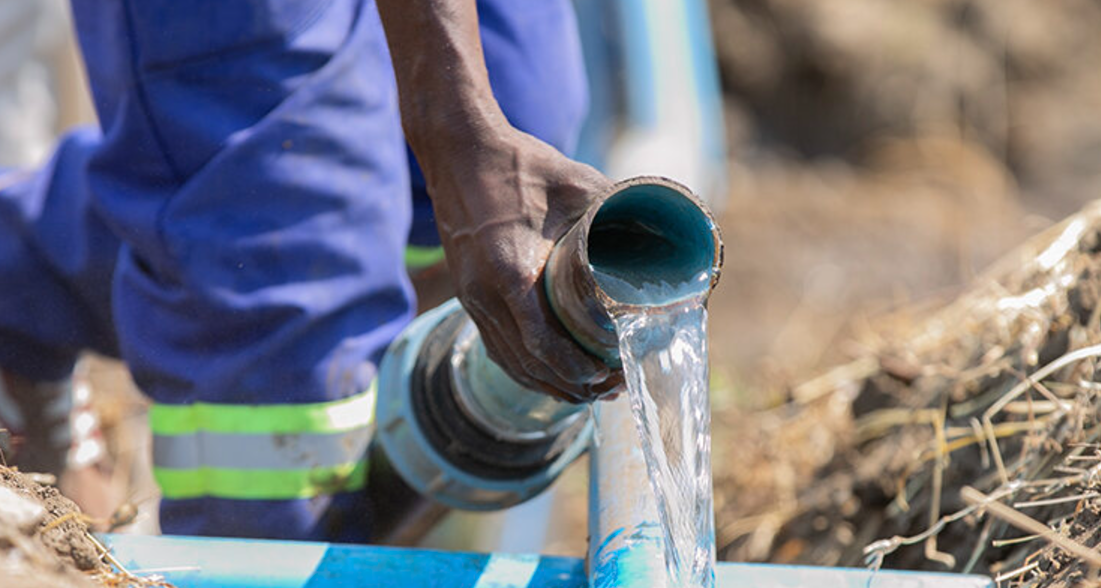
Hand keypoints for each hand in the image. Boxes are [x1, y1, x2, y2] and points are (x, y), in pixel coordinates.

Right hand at [419, 118, 621, 401]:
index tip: (609, 374)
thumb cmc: (519, 164)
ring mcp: (471, 297)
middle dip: (572, 384)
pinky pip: (496, 347)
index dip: (577, 369)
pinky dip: (525, 369)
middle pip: (529, 363)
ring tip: (590, 389)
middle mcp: (485, 293)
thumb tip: (665, 231)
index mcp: (511, 270)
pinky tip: (550, 375)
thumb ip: (618, 209)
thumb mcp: (575, 182)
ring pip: (511, 362)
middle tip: (612, 386)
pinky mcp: (467, 295)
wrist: (458, 150)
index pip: (543, 343)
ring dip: (549, 383)